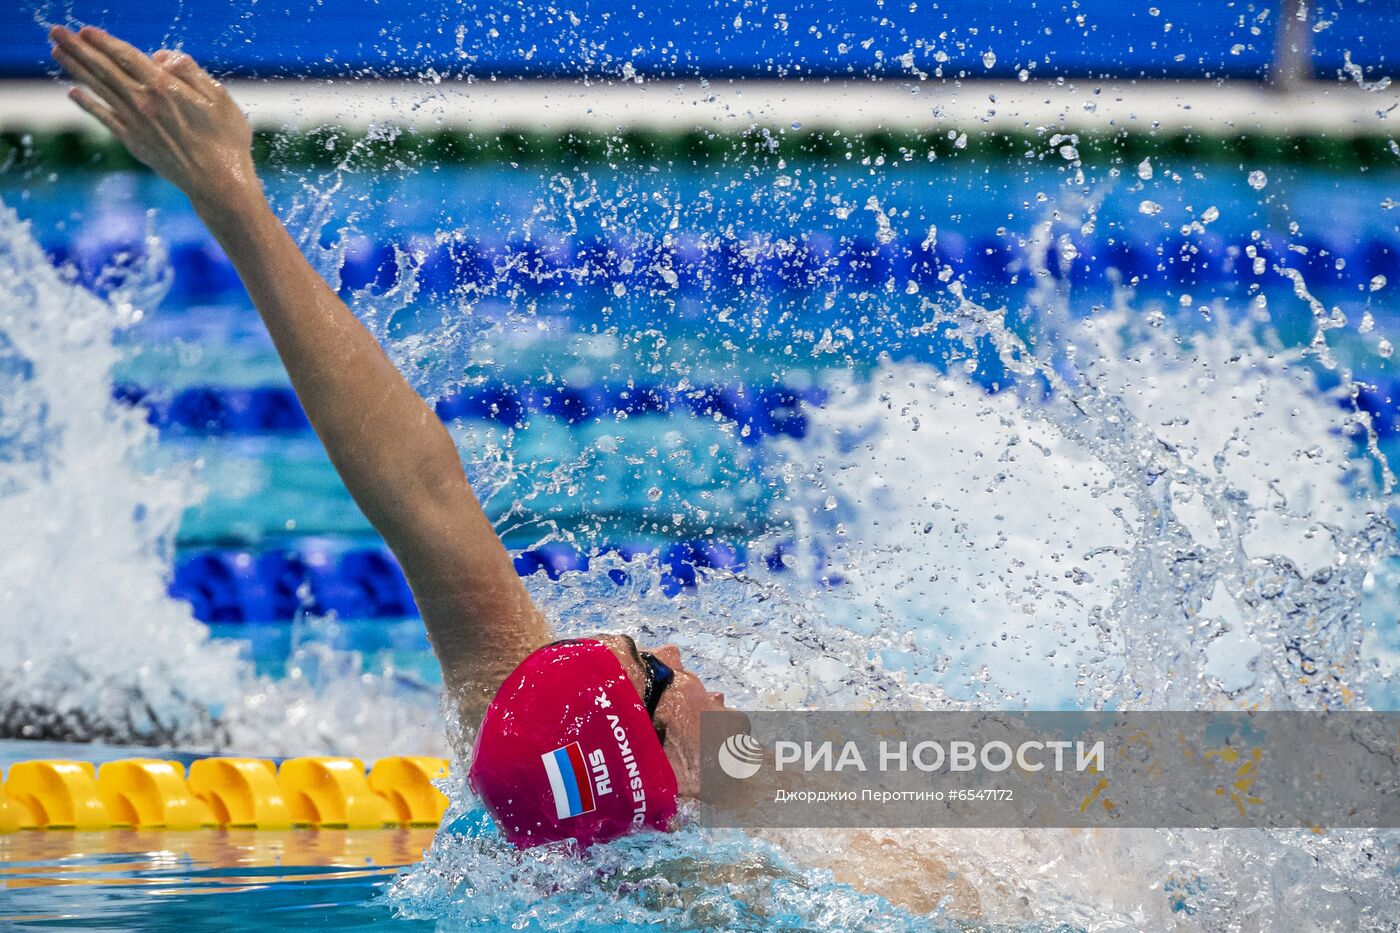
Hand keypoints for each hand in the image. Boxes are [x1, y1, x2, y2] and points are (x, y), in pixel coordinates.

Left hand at [49, 26, 259, 212]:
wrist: (219, 184)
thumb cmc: (227, 140)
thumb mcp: (219, 98)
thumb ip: (189, 71)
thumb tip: (159, 57)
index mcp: (165, 88)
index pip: (127, 57)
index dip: (104, 42)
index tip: (85, 30)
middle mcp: (144, 103)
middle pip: (105, 69)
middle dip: (79, 49)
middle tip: (56, 32)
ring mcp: (136, 124)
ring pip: (100, 90)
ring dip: (76, 69)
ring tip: (57, 52)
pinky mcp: (134, 143)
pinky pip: (105, 119)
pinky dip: (88, 105)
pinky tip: (74, 93)